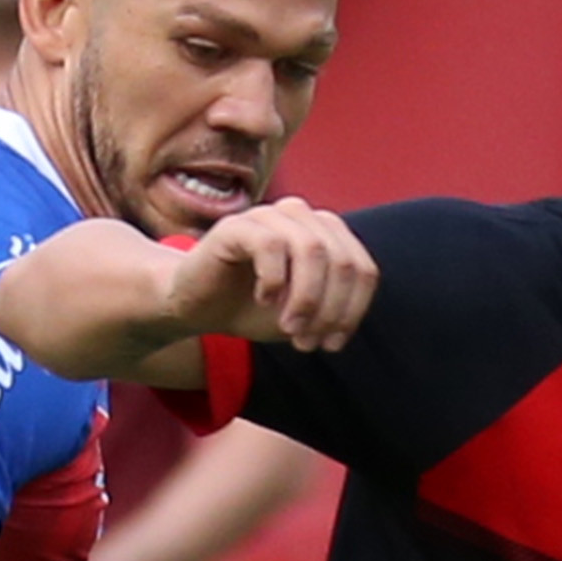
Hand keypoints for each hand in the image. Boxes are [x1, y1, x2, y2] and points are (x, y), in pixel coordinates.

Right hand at [163, 200, 373, 355]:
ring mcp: (270, 215)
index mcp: (327, 235)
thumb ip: (333, 310)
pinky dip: (273, 280)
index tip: (332, 345)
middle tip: (306, 342)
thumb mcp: (305, 316)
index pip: (363, 269)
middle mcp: (302, 217)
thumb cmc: (254, 308)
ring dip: (306, 298)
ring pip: (312, 250)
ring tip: (288, 328)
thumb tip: (344, 320)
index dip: (353, 311)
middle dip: (329, 309)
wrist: (198, 307)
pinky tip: (263, 300)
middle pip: (342, 261)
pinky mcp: (237, 224)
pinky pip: (270, 245)